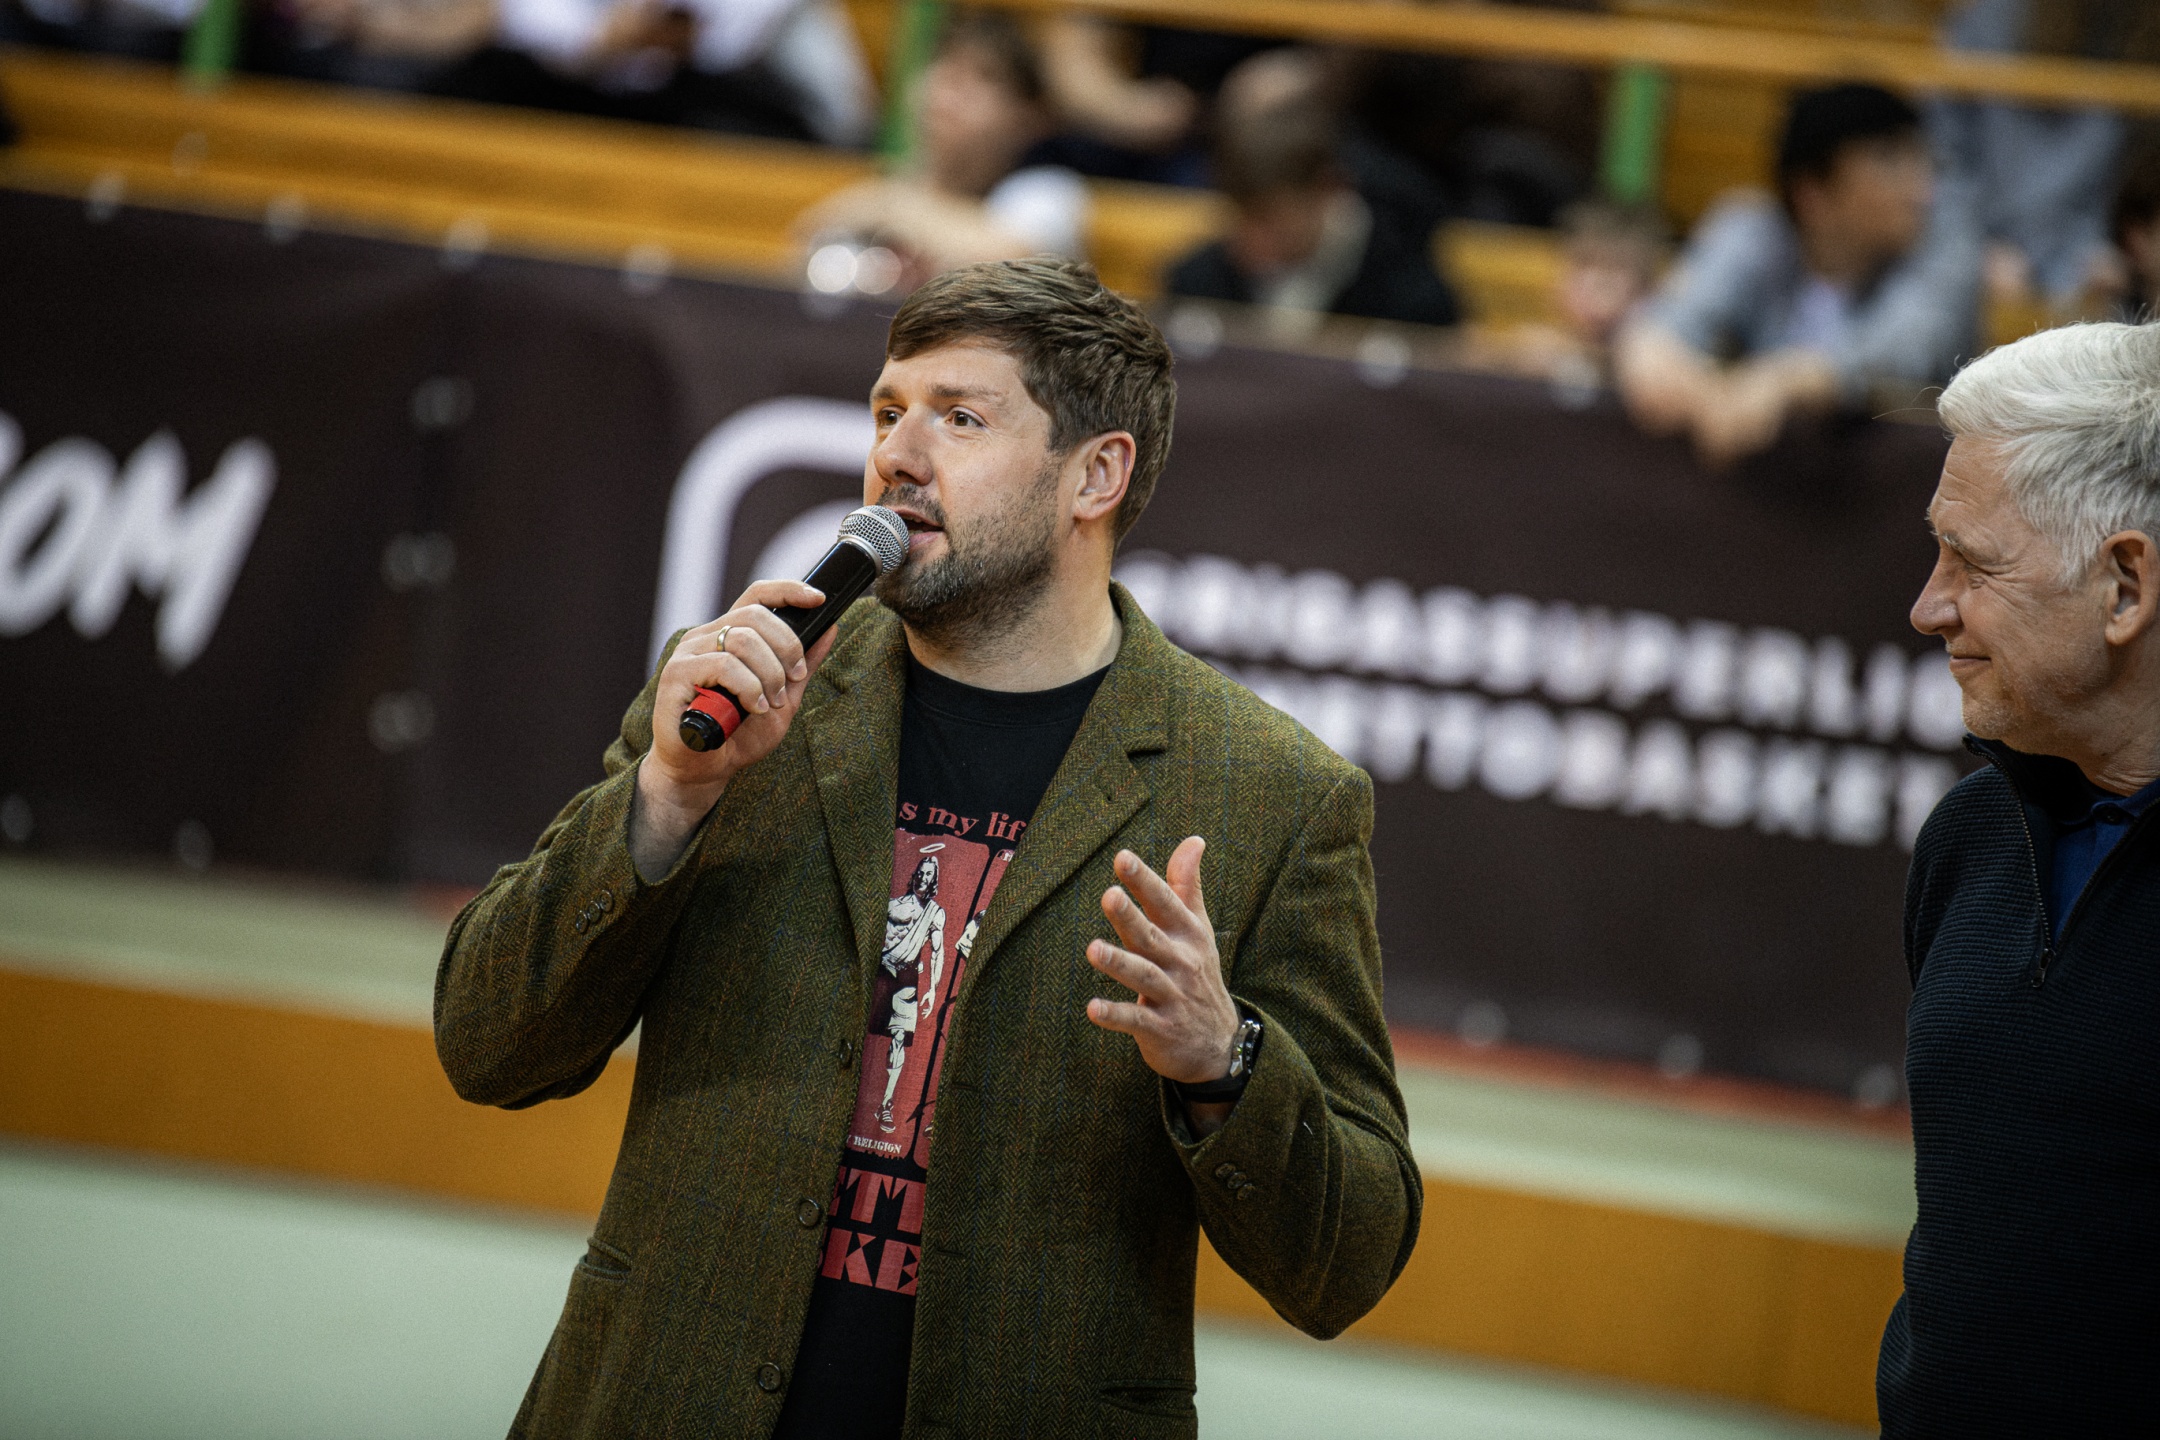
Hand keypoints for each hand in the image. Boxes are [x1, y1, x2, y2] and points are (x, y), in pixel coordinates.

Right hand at [631, 580, 835, 877]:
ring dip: (769, 673)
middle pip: (756, 616)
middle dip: (787, 647)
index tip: (819, 599)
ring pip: (743, 640)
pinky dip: (748, 687)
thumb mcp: (784, 698)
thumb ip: (804, 665)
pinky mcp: (676, 674)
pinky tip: (754, 707)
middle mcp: (708, 636)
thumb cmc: (739, 733)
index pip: (759, 594)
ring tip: (771, 702)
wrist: (705, 770)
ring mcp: (690, 652)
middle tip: (793, 679)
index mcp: (731, 635)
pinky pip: (723, 665)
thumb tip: (831, 626)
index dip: (789, 590)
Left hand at [1084, 838, 1239, 1085]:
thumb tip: (1193, 840)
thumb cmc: (1198, 974)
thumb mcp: (1198, 929)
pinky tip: (1092, 1009)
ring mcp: (1171, 997)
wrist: (1221, 1043)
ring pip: (1142, 977)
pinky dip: (1115, 1015)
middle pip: (1151, 936)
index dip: (1144, 881)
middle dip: (1130, 917)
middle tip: (1109, 896)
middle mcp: (1181, 963)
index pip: (1166, 903)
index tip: (1122, 858)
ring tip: (1093, 949)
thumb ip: (1186, 886)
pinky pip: (1136, 1020)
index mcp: (1188, 935)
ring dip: (1118, 963)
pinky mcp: (1160, 1029)